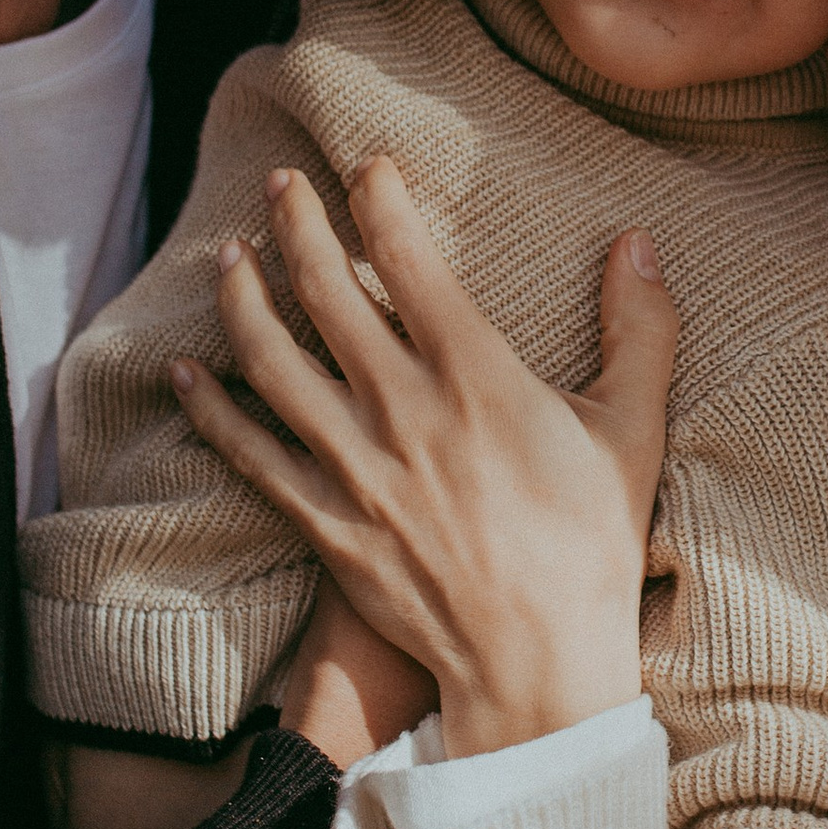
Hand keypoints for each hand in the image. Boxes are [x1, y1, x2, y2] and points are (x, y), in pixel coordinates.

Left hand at [171, 156, 678, 757]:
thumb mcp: (634, 431)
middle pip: (326, 291)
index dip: (379, 198)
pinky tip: (185, 372)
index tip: (366, 164)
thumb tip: (638, 242)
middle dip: (296, 223)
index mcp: (477, 375)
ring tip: (228, 256)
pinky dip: (211, 409)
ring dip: (243, 298)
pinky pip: (250, 453)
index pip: (409, 257)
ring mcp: (354, 467)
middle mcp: (402, 409)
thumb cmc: (592, 548)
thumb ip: (642, 329)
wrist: (537, 664)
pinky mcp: (324, 523)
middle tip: (279, 183)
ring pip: (273, 361)